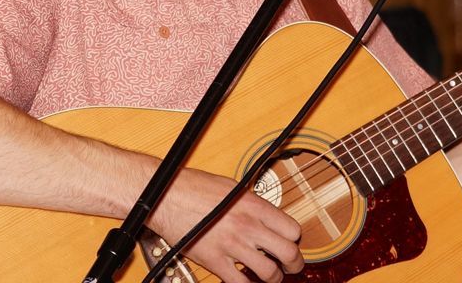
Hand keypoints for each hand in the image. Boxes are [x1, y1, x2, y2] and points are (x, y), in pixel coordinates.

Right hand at [149, 166, 302, 282]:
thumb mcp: (232, 187)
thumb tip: (267, 216)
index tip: (291, 242)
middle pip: (288, 253)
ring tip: (270, 276)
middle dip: (294, 264)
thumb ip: (253, 204)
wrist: (165, 196)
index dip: (295, 239)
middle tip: (291, 266)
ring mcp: (231, 245)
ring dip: (274, 278)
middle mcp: (247, 225)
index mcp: (253, 205)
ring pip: (269, 272)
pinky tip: (246, 281)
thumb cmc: (194, 187)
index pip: (292, 229)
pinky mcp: (214, 260)